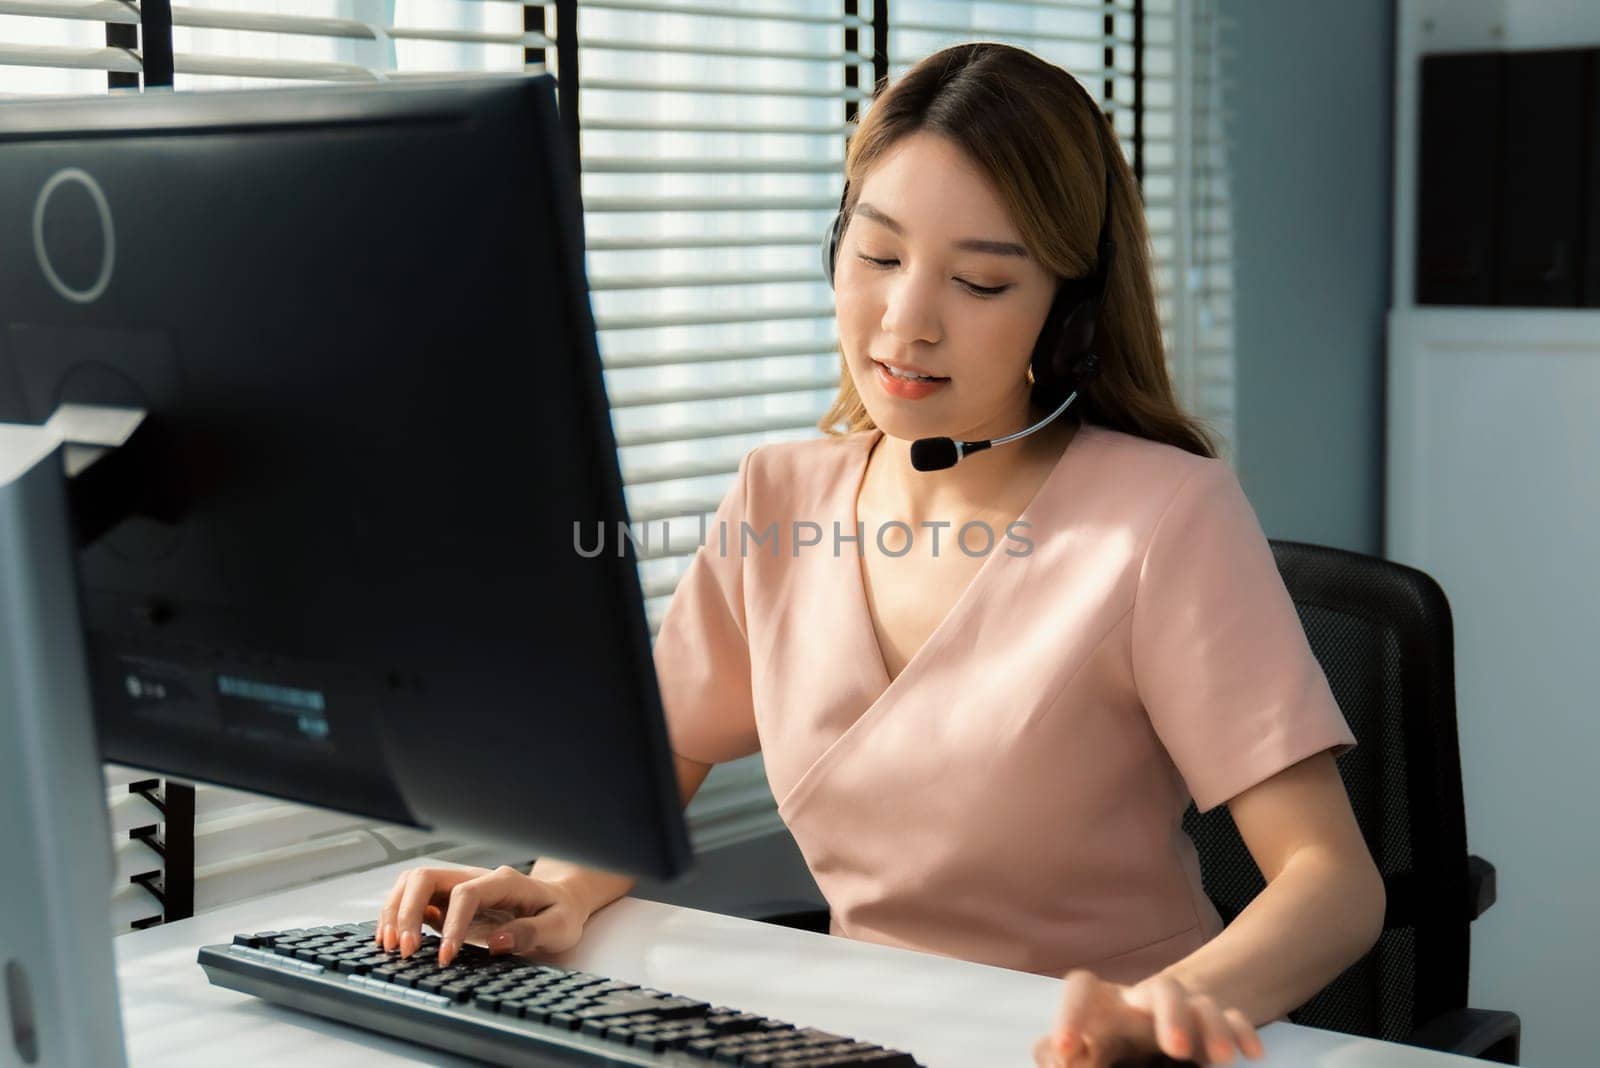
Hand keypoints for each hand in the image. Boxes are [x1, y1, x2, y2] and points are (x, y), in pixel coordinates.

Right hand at [376, 864, 589, 965]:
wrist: (558, 903)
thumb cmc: (559, 913)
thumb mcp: (559, 926)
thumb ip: (531, 932)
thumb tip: (497, 942)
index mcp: (503, 881)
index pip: (465, 893)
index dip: (452, 924)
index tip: (446, 957)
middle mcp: (475, 878)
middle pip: (426, 877)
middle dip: (407, 911)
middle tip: (404, 950)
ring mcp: (457, 888)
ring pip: (412, 884)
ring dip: (395, 912)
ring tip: (390, 946)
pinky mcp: (447, 902)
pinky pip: (414, 901)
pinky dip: (397, 918)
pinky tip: (394, 941)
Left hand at [1031, 971, 1265, 1066]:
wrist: (1156, 1030)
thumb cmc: (1108, 1044)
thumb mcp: (1085, 1051)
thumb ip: (1063, 1055)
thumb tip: (1056, 1058)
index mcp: (1106, 1006)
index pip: (1084, 987)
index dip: (1071, 1012)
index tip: (1066, 1051)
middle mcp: (1144, 1002)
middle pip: (1162, 988)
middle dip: (1171, 1015)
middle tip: (1175, 1049)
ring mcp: (1182, 1011)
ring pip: (1201, 1002)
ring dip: (1211, 1025)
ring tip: (1220, 1059)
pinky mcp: (1212, 1026)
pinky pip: (1233, 1017)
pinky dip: (1241, 1032)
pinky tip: (1250, 1053)